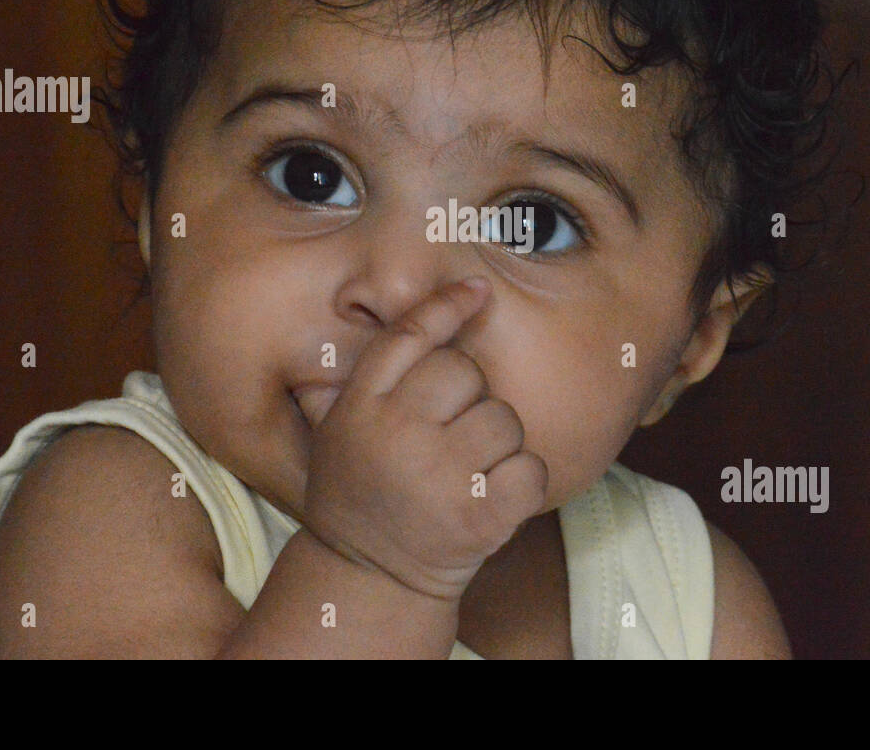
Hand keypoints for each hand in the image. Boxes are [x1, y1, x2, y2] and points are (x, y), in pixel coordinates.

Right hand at [301, 278, 547, 600]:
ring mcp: (438, 478)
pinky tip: (494, 496)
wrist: (369, 580)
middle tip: (450, 435)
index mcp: (359, 408)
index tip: (479, 289)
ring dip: (498, 441)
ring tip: (468, 471)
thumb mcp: (340, 430)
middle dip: (470, 396)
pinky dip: (523, 481)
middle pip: (465, 372)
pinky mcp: (479, 518)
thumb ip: (372, 374)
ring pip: (504, 418)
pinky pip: (530, 468)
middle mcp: (396, 436)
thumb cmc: (365, 491)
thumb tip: (435, 302)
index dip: (447, 306)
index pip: (408, 338)